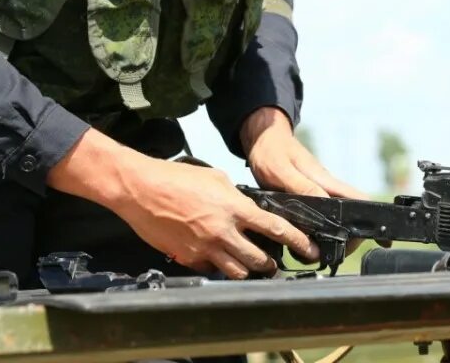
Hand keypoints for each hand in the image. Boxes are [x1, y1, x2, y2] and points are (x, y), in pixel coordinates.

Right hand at [110, 155, 319, 278]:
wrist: (140, 189)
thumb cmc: (174, 178)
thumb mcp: (214, 177)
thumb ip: (234, 195)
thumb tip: (246, 206)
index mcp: (234, 207)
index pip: (276, 228)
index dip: (298, 242)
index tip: (310, 250)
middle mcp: (223, 231)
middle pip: (260, 259)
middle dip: (271, 264)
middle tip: (274, 263)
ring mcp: (205, 248)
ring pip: (238, 271)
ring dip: (248, 269)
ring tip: (250, 265)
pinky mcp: (189, 257)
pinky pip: (212, 269)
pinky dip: (218, 267)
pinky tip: (217, 259)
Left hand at [240, 107, 385, 257]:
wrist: (263, 138)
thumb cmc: (271, 151)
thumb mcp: (282, 171)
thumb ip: (302, 187)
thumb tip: (325, 203)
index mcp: (325, 182)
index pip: (359, 200)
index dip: (373, 219)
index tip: (380, 240)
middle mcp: (326, 188)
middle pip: (351, 215)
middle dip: (346, 239)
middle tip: (329, 256)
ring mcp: (319, 192)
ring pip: (335, 218)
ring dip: (330, 238)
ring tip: (312, 253)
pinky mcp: (308, 195)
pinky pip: (319, 216)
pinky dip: (316, 231)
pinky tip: (302, 240)